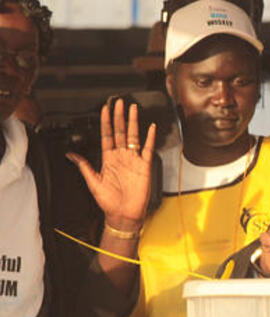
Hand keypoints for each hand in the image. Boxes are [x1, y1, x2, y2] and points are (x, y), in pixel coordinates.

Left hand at [67, 99, 155, 230]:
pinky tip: (151, 128)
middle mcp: (121, 156)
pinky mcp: (145, 166)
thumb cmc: (108, 201)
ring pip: (133, 136)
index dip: (106, 122)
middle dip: (119, 116)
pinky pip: (148, 149)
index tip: (105, 109)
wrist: (124, 214)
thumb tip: (70, 154)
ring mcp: (133, 160)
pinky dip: (150, 138)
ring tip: (133, 109)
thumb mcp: (92, 182)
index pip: (107, 135)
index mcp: (108, 159)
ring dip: (133, 122)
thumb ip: (84, 166)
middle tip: (119, 102)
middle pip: (120, 131)